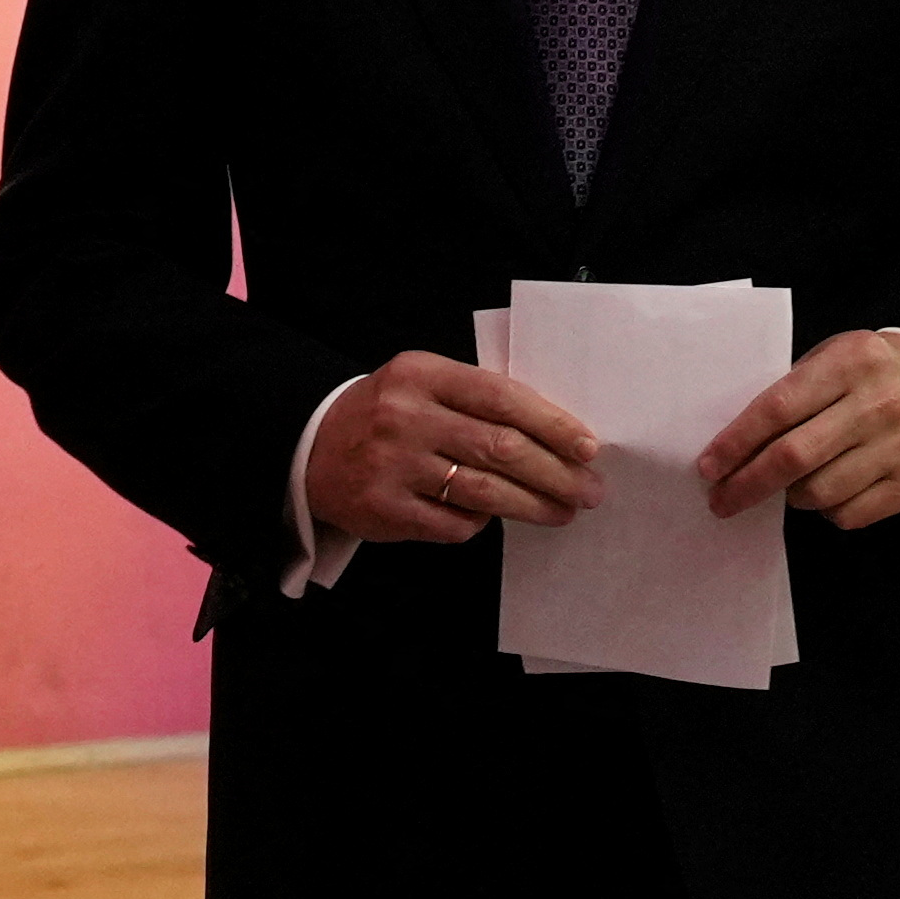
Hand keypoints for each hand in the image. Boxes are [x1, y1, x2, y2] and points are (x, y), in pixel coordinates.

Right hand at [304, 352, 599, 545]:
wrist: (310, 447)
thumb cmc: (387, 415)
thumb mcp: (422, 385)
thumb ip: (476, 400)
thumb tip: (555, 436)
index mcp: (422, 375)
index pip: (502, 397)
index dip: (552, 423)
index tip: (589, 447)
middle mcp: (406, 417)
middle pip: (500, 448)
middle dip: (555, 473)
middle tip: (588, 490)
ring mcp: (393, 465)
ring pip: (483, 492)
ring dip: (533, 505)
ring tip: (563, 511)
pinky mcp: (384, 508)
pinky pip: (453, 524)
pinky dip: (480, 523)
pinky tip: (496, 519)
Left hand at [696, 329, 899, 529]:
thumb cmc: (862, 374)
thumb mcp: (827, 360)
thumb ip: (788, 394)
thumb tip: (731, 450)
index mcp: (852, 361)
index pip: (778, 407)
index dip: (737, 442)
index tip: (708, 467)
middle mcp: (881, 402)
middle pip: (795, 457)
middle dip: (748, 484)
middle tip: (721, 500)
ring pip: (819, 493)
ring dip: (790, 496)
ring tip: (789, 484)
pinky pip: (848, 515)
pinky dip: (827, 509)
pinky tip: (831, 488)